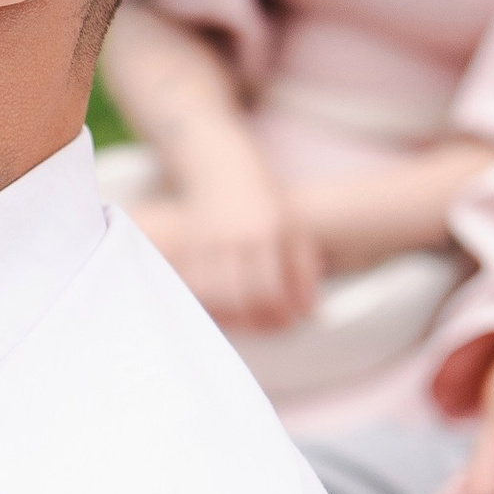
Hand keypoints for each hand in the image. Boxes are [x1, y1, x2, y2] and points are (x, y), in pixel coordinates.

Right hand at [137, 175, 322, 331]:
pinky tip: (221, 311)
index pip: (268, 289)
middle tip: (269, 328)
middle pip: (236, 297)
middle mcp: (231, 238)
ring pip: (209, 295)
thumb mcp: (292, 225)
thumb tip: (308, 312)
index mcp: (263, 232)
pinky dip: (204, 304)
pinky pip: (189, 285)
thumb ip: (302, 268)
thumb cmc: (263, 197)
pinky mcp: (185, 245)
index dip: (278, 314)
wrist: (219, 164)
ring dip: (227, 318)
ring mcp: (204, 241)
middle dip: (253, 323)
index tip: (287, 324)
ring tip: (246, 323)